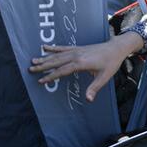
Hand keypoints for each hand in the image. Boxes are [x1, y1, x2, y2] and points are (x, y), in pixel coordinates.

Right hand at [28, 32, 145, 101]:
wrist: (116, 48)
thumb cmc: (111, 63)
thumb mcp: (104, 77)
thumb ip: (94, 88)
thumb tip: (88, 99)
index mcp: (81, 63)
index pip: (62, 70)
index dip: (51, 76)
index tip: (41, 80)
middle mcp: (76, 55)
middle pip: (56, 61)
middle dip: (43, 66)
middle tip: (30, 69)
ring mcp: (76, 50)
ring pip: (57, 54)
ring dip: (45, 57)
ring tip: (33, 60)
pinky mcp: (78, 48)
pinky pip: (63, 48)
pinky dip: (53, 48)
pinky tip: (45, 47)